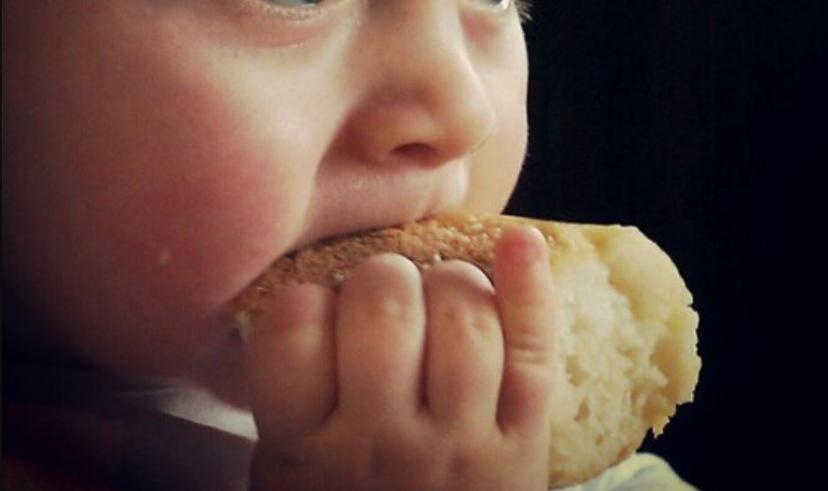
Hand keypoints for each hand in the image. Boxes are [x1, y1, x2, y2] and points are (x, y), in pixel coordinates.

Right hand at [245, 226, 556, 490]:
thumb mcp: (284, 466)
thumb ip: (290, 390)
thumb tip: (314, 284)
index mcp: (305, 449)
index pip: (294, 326)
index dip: (306, 300)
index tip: (317, 308)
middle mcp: (383, 443)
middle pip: (386, 307)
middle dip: (384, 279)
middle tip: (384, 295)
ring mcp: (461, 441)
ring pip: (464, 317)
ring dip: (450, 283)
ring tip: (439, 297)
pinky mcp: (524, 439)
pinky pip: (533, 350)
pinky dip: (529, 286)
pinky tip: (520, 244)